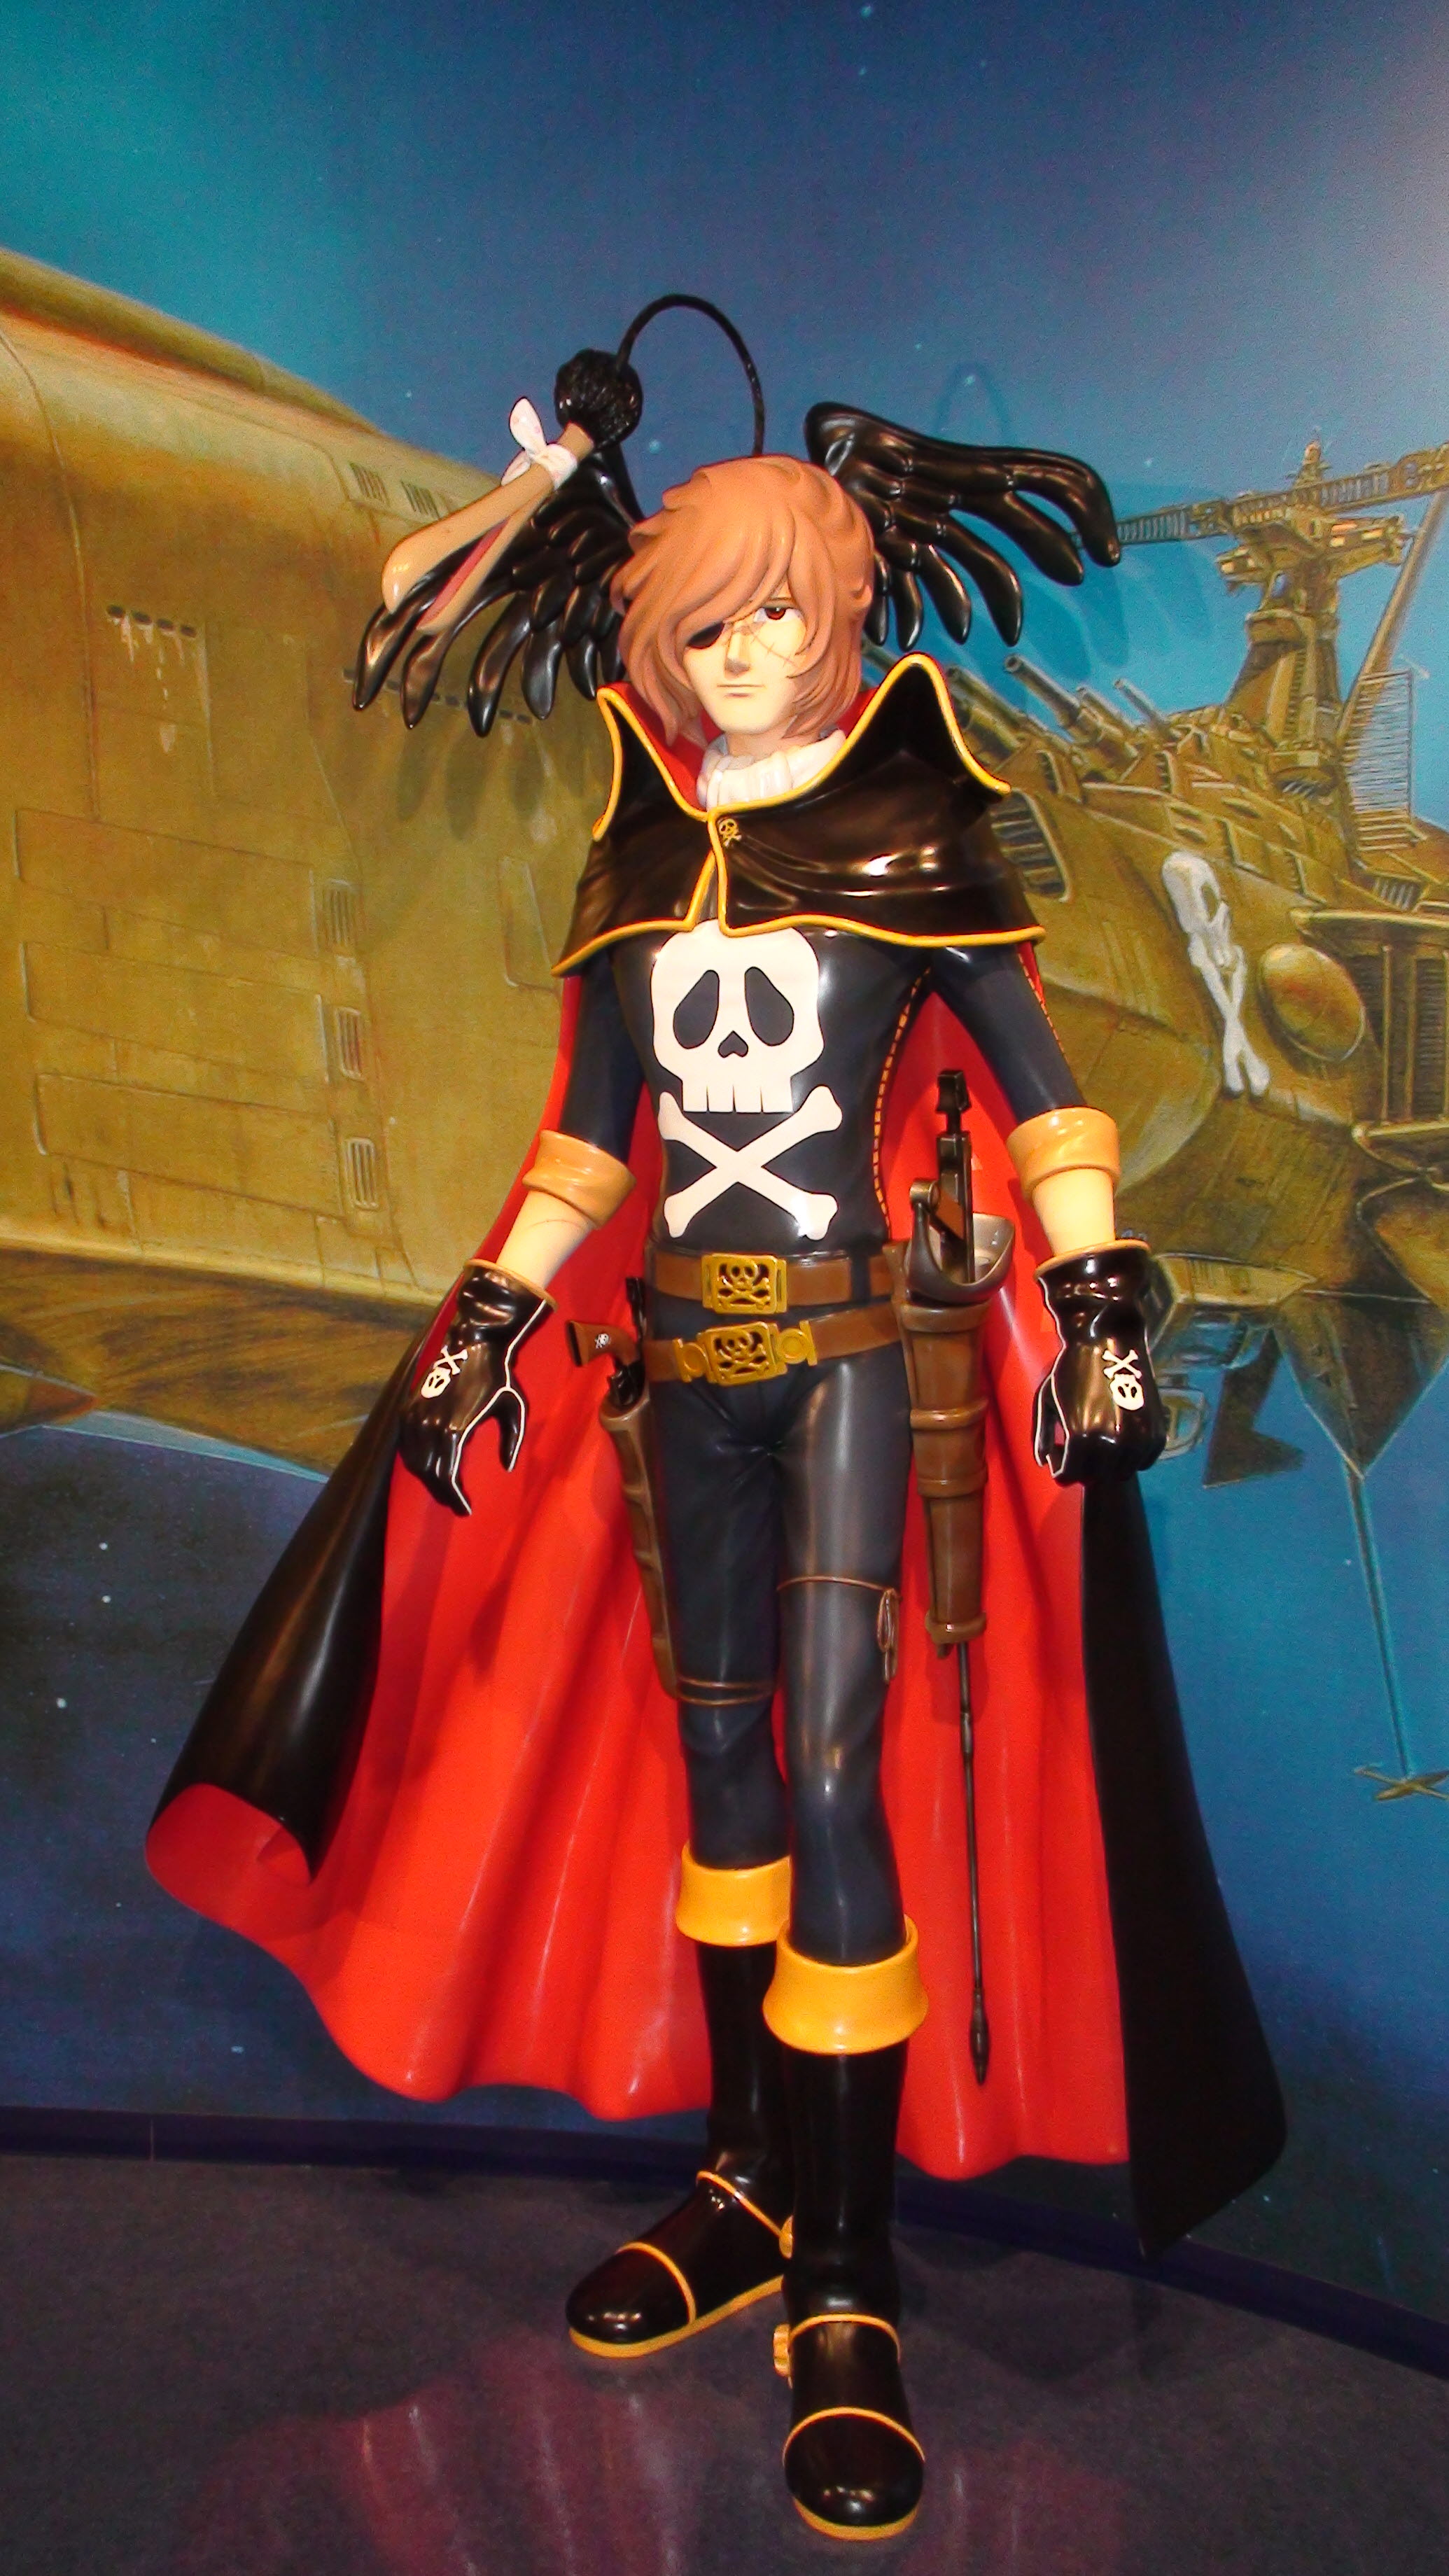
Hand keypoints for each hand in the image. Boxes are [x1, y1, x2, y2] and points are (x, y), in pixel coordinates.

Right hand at [399, 1266, 551, 1513]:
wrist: (473, 1342)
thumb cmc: (499, 1376)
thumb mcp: (516, 1410)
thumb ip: (512, 1441)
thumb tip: (506, 1467)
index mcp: (456, 1429)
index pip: (447, 1477)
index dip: (455, 1498)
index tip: (465, 1509)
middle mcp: (430, 1425)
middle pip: (429, 1473)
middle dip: (442, 1493)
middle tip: (457, 1503)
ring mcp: (416, 1415)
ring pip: (414, 1461)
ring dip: (428, 1479)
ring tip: (446, 1489)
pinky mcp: (409, 1406)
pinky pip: (406, 1444)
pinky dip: (415, 1461)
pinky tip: (430, 1467)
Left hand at [1032, 1243, 1166, 1484]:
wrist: (1111, 1339)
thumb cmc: (1072, 1367)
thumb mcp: (1047, 1399)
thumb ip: (1042, 1434)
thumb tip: (1041, 1462)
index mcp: (1081, 1437)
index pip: (1068, 1477)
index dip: (1060, 1468)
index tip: (1061, 1453)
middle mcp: (1112, 1443)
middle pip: (1094, 1478)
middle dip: (1083, 1467)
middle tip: (1080, 1446)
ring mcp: (1138, 1440)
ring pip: (1120, 1473)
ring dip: (1107, 1464)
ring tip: (1099, 1439)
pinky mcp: (1156, 1433)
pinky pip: (1143, 1462)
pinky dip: (1130, 1457)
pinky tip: (1119, 1437)